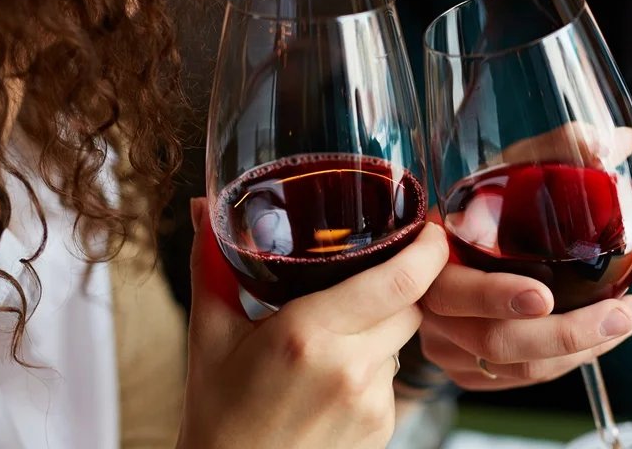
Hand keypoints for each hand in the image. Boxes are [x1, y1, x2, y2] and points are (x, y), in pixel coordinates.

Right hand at [178, 198, 448, 448]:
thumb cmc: (217, 414)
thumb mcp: (209, 335)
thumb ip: (213, 264)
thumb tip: (201, 205)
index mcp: (307, 334)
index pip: (400, 280)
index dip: (428, 249)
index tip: (430, 229)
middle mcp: (349, 368)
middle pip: (410, 305)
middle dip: (396, 287)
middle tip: (363, 280)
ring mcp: (371, 404)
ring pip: (402, 341)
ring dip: (379, 330)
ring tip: (329, 343)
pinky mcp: (382, 429)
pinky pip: (393, 379)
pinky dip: (372, 369)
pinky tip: (331, 382)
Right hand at [420, 123, 631, 391]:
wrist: (440, 250)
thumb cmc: (479, 205)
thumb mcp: (506, 172)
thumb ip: (558, 151)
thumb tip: (620, 141)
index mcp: (431, 256)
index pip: (453, 288)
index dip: (496, 296)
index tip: (545, 296)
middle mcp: (431, 308)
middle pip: (495, 341)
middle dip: (567, 334)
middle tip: (622, 314)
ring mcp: (446, 345)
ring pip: (516, 368)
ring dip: (578, 351)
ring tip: (626, 321)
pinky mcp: (464, 369)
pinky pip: (518, 380)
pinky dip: (564, 364)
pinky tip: (598, 339)